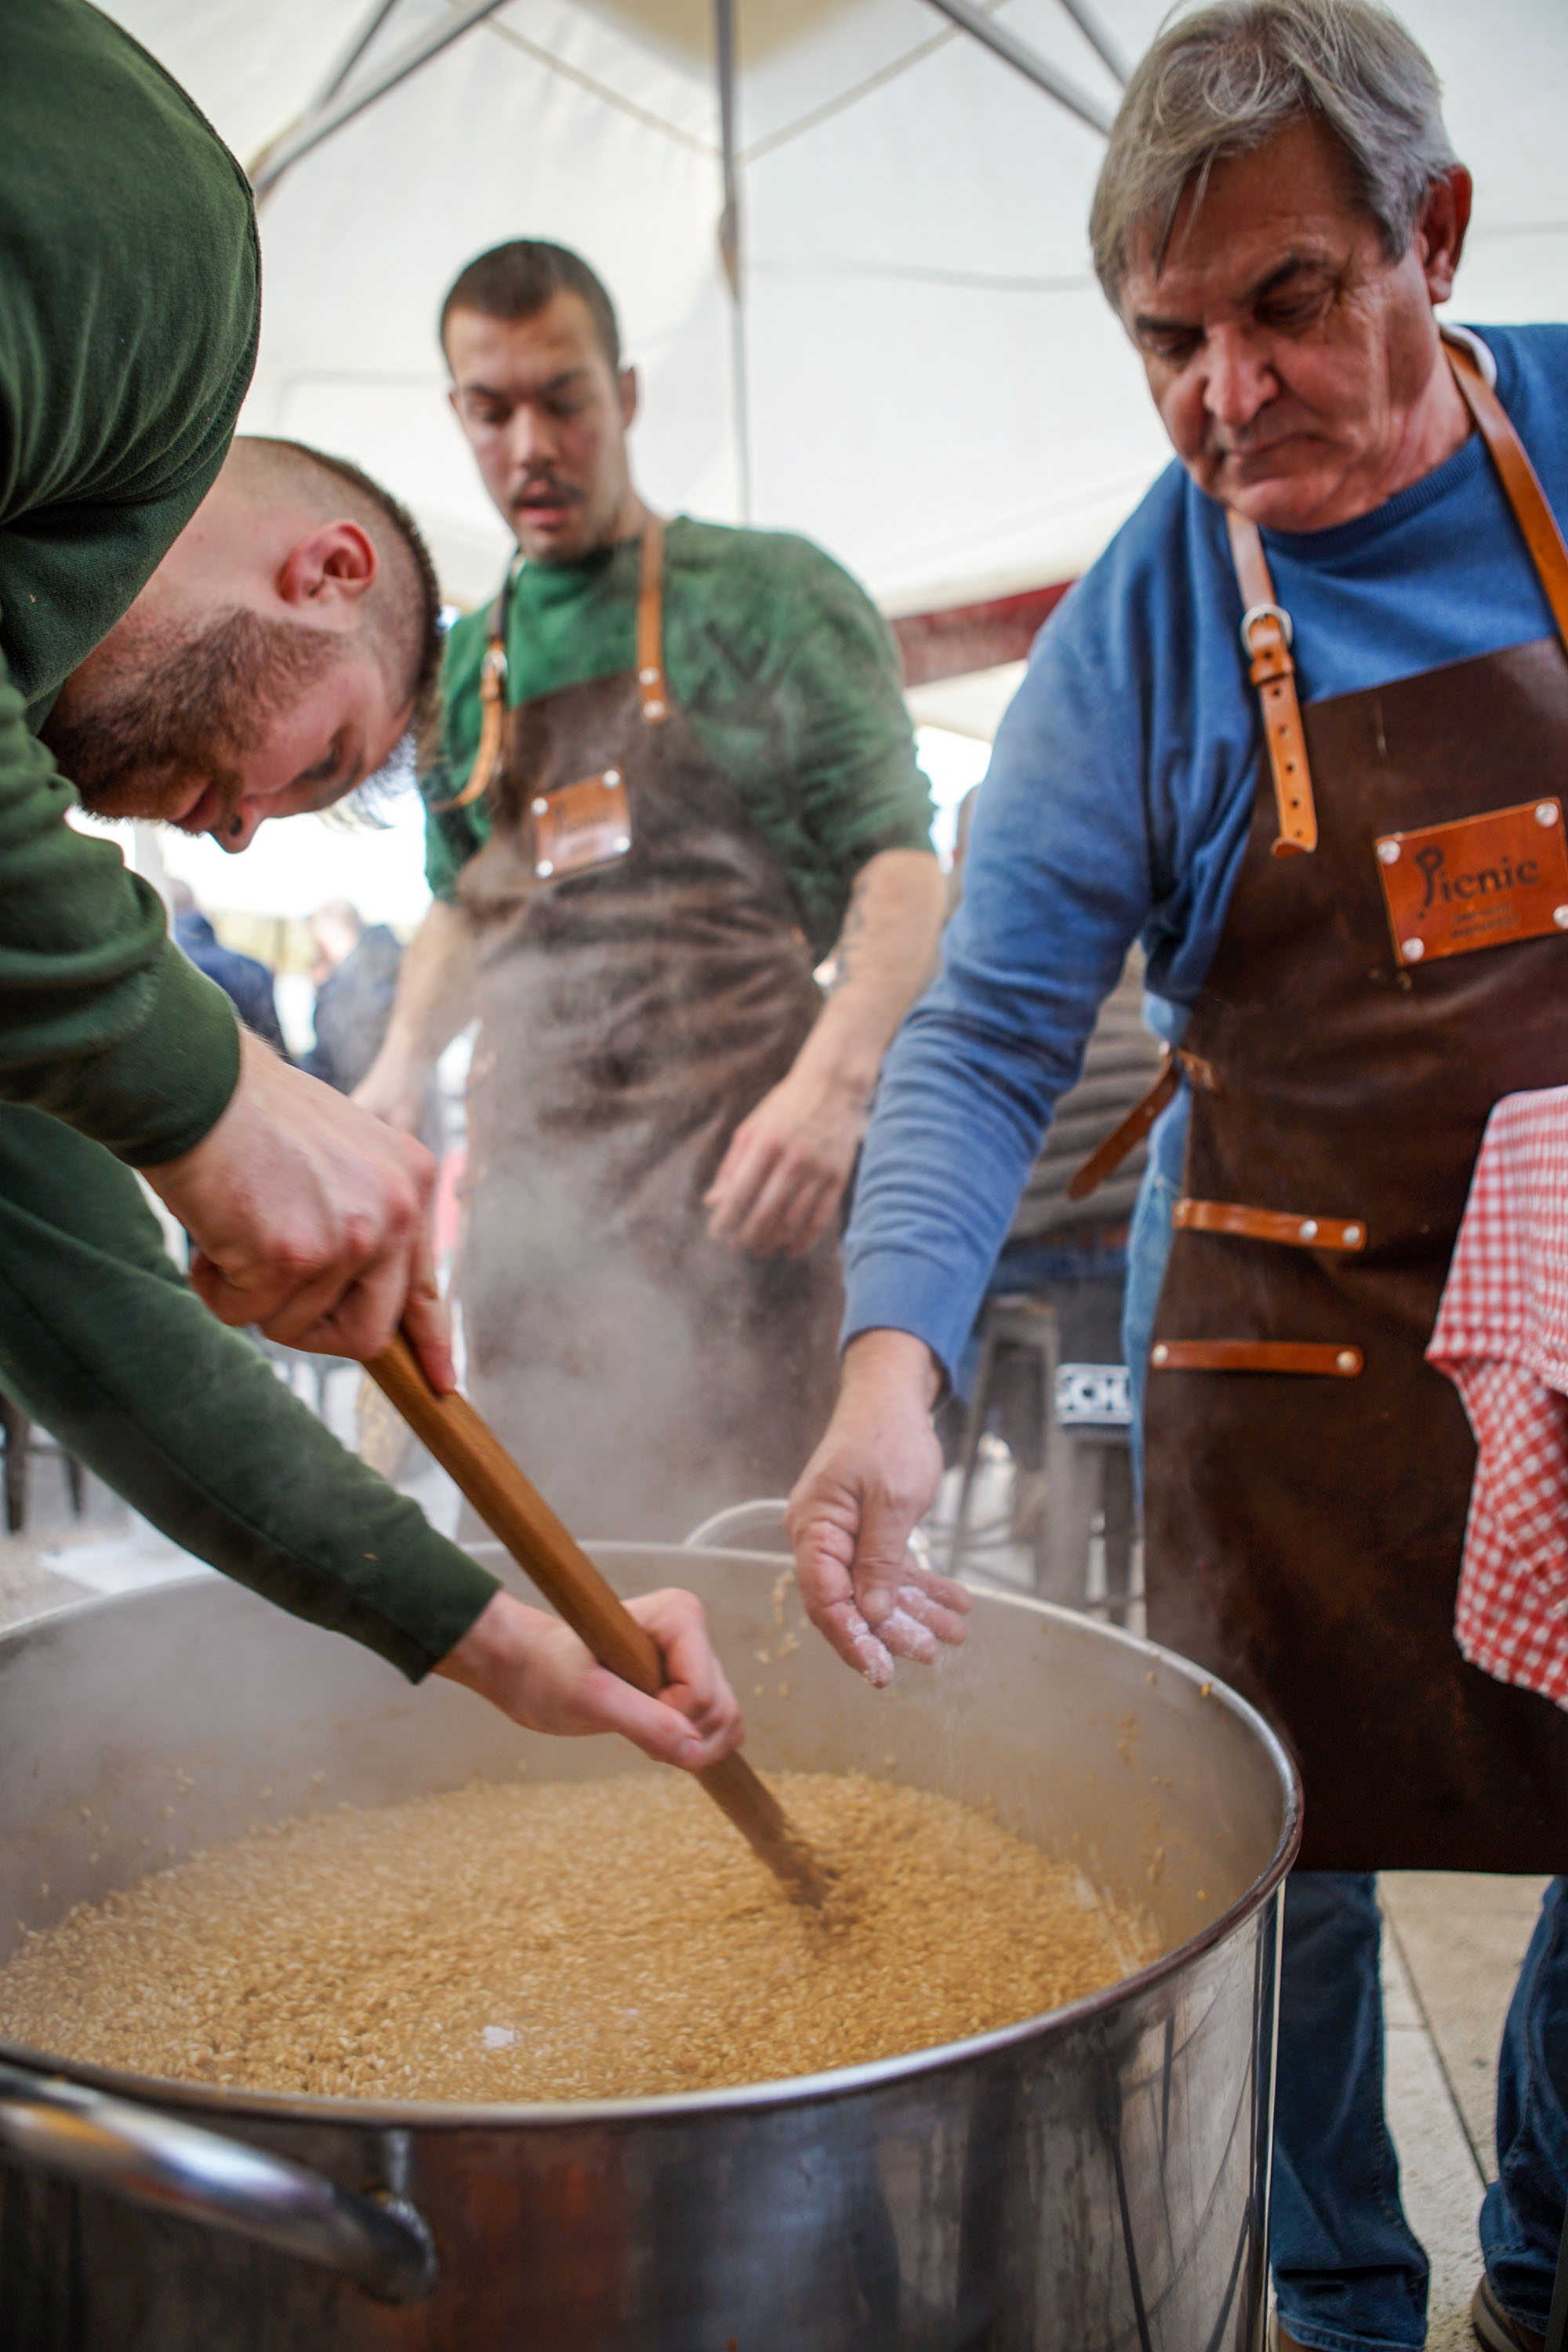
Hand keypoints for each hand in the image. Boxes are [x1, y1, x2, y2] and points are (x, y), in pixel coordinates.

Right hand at [143, 1028, 452, 1388]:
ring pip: (293, 1324)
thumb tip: (355, 1291)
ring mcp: (349, 1236)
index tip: (440, 1382)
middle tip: (267, 1293)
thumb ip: (360, 1213)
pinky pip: (244, 1313)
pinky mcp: (293, 1255)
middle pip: (368, 1332)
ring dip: (248, 1291)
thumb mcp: (337, 1154)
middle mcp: (394, 1210)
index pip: (426, 1282)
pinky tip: (211, 1233)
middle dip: (312, 1330)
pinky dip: (215, 1285)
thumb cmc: (250, 1114)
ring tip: (231, 1227)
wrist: (196, 1078)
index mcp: (410, 1180)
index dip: (428, 1340)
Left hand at [435, 1588, 742, 1769]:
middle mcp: (695, 1632)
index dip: (666, 1718)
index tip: (620, 1707)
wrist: (529, 1669)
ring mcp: (697, 1659)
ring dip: (687, 1746)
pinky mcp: (693, 1683)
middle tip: (626, 1724)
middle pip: (720, 1710)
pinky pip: (722, 1728)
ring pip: (726, 1722)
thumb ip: (644, 1722)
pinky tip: (654, 1736)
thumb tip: (694, 1752)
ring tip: (637, 1729)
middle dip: (679, 1736)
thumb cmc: (548, 1672)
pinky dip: (694, 1747)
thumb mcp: (588, 1699)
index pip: (701, 1693)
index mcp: (679, 1616)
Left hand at [704, 1065, 865, 1256]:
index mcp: (765, 1144)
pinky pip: (820, 1218)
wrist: (833, 1086)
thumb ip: (731, 1165)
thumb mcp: (752, 1127)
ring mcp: (818, 1170)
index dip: (725, 1219)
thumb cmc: (785, 1106)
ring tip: (760, 1249)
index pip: (739, 1194)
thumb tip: (712, 1202)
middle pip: (765, 1214)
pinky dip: (804, 1239)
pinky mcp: (838, 1177)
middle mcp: (793, 1159)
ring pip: (792, 1220)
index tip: (716, 1233)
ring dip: (773, 1242)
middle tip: (737, 1247)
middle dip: (746, 1237)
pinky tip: (790, 1248)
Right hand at [786, 1330, 969, 1685]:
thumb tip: (870, 1615)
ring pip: (876, 1589)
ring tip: (955, 1633)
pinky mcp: (867, 1531)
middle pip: (851, 1601)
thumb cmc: (886, 1436)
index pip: (825, 1600)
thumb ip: (880, 1560)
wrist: (891, 1395)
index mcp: (815, 1529)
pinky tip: (954, 1602)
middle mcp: (822, 1537)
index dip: (852, 1640)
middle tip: (931, 1654)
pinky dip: (920, 1586)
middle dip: (893, 1631)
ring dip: (915, 1612)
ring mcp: (843, 1535)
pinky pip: (891, 1569)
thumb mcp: (892, 1500)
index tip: (881, 1670)